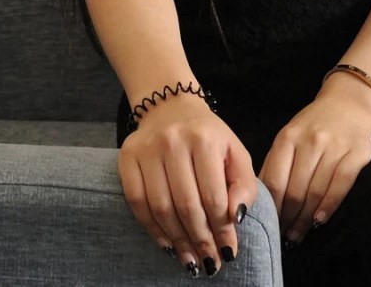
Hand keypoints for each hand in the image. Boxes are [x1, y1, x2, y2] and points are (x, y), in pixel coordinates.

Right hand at [117, 92, 257, 273]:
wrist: (171, 108)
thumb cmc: (209, 138)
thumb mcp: (236, 154)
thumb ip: (244, 185)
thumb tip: (236, 218)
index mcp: (205, 139)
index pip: (214, 196)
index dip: (222, 230)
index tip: (228, 251)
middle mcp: (173, 141)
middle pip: (186, 205)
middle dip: (200, 240)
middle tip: (209, 262)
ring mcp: (147, 149)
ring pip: (161, 207)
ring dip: (177, 240)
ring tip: (190, 259)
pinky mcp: (127, 156)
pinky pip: (136, 201)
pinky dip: (151, 228)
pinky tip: (166, 243)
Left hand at [259, 77, 370, 242]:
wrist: (349, 102)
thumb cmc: (313, 125)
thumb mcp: (289, 137)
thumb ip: (276, 163)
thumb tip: (261, 198)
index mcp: (288, 137)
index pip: (275, 180)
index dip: (271, 208)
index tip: (268, 224)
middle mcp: (310, 141)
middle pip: (295, 190)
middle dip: (287, 218)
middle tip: (283, 236)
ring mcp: (334, 147)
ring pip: (316, 192)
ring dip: (305, 218)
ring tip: (298, 234)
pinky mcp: (357, 154)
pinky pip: (340, 186)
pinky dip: (328, 207)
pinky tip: (319, 221)